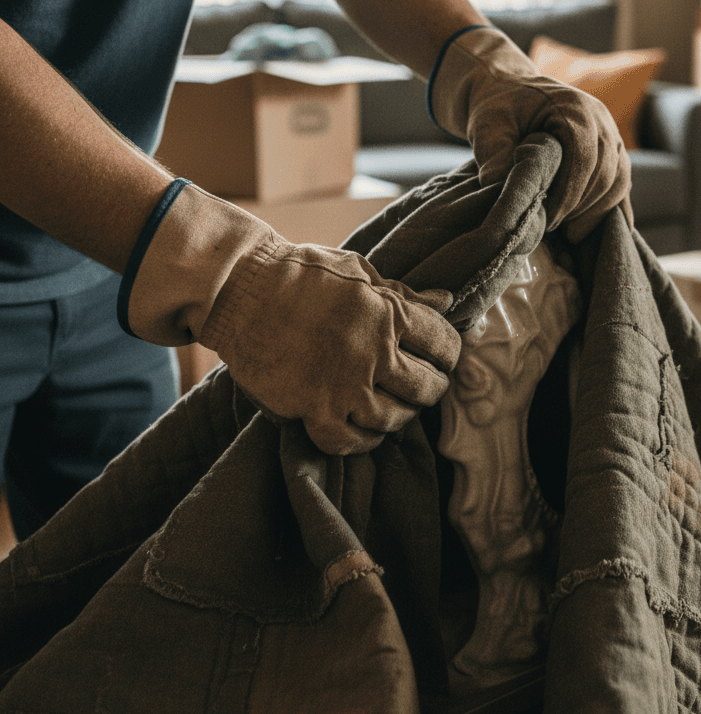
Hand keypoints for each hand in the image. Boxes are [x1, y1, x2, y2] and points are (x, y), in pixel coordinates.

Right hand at [121, 183, 461, 453]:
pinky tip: (363, 430)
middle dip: (432, 388)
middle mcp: (374, 353)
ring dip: (400, 416)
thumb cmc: (300, 273)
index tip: (441, 359)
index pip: (444, 344)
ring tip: (395, 408)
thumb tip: (447, 299)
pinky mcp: (313, 409)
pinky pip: (349, 441)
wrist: (239, 290)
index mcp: (390, 313)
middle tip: (424, 387)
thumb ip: (403, 292)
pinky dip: (362, 441)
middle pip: (426, 388)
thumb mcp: (359, 271)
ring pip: (393, 419)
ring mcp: (344, 385)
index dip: (449, 354)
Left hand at [429, 26, 631, 242]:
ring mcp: (610, 132)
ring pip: (619, 179)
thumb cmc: (498, 109)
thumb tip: (501, 193)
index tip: (550, 219)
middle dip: (583, 207)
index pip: (584, 154)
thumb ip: (493, 157)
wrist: (510, 92)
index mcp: (572, 106)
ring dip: (598, 211)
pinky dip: (612, 207)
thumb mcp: (487, 128)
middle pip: (607, 170)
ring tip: (571, 234)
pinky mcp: (612, 149)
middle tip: (557, 231)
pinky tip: (598, 231)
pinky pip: (622, 181)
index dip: (570, 191)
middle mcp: (599, 117)